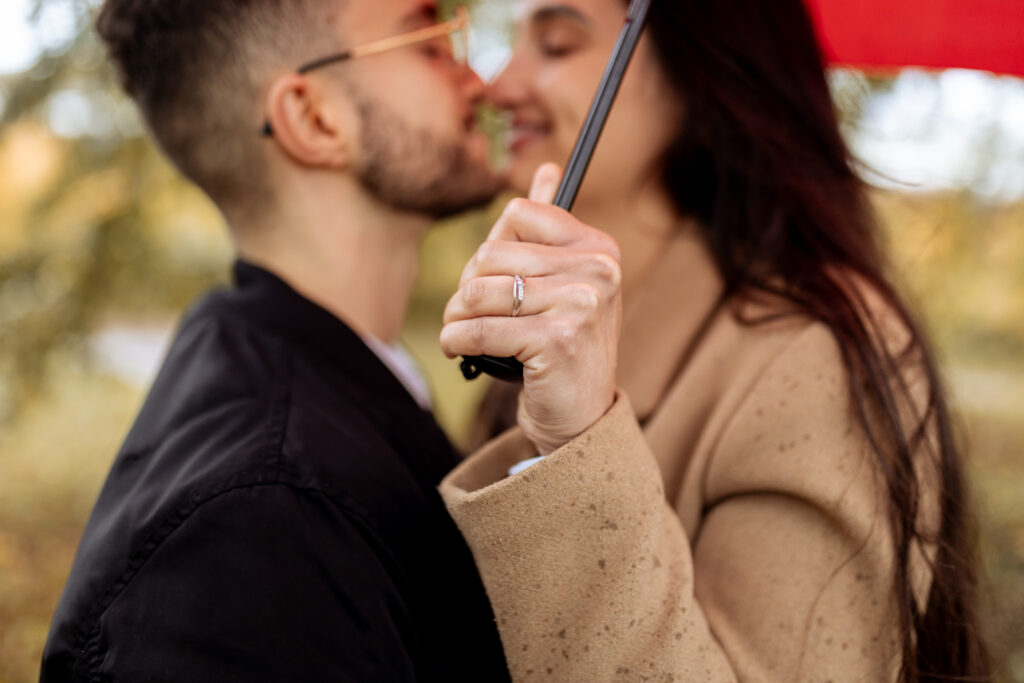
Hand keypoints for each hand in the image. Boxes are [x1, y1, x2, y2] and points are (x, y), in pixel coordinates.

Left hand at [441, 164, 621, 454]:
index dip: (491, 249)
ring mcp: (581, 305)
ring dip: (455, 317)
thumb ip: (550, 230)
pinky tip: (458, 351)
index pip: (517, 216)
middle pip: (490, 254)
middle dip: (466, 287)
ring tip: (461, 335)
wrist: (580, 419)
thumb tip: (547, 169)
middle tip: (468, 315)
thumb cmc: (562, 350)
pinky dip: (455, 342)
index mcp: (598, 248)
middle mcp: (597, 271)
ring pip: (477, 291)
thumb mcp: (562, 285)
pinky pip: (476, 329)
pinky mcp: (557, 340)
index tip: (494, 281)